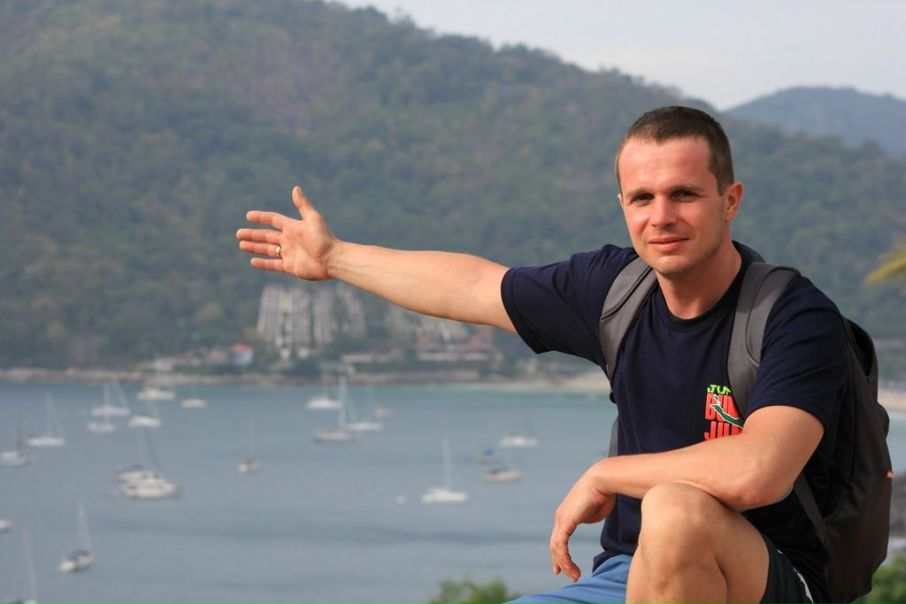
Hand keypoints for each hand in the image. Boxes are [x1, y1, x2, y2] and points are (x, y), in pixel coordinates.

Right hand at [236, 186, 336, 279]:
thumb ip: (303, 205)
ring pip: (267, 250)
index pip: (273, 220)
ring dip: (254, 247)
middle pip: (267, 236)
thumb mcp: (313, 219)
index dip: (261, 218)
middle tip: (238, 234)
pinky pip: (273, 264)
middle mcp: (290, 240)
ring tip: (241, 245)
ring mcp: (289, 254)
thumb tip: (295, 188)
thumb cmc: (323, 238)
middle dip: (253, 235)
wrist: (332, 259)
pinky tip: (252, 261)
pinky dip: (263, 263)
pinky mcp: (290, 267)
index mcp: (293, 227)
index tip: (248, 216)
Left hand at [550, 463, 615, 581]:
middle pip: (555, 544)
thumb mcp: (594, 511)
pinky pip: (561, 544)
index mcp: (566, 515)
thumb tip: (587, 520)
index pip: (559, 538)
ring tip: (574, 575)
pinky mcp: (565, 521)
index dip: (560, 553)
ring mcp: (561, 518)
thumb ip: (588, 517)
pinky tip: (570, 567)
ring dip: (564, 564)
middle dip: (560, 562)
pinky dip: (564, 558)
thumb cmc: (603, 493)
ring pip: (556, 547)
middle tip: (568, 575)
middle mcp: (560, 517)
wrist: (603, 481)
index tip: (562, 567)